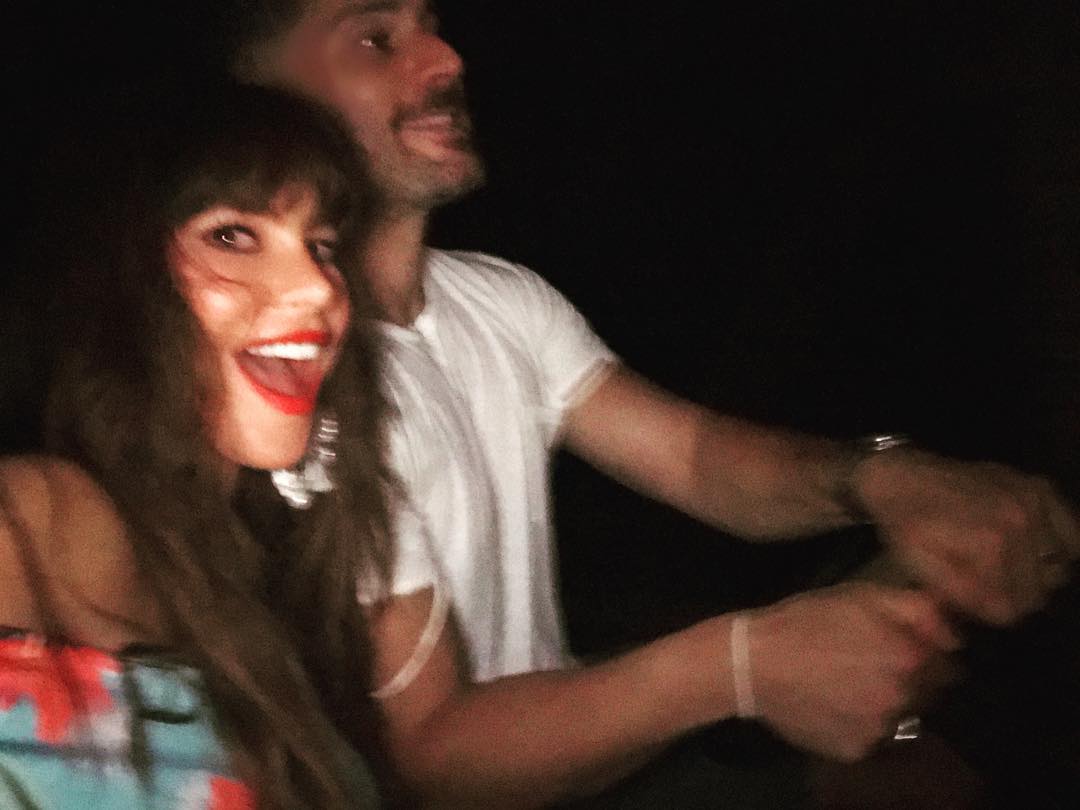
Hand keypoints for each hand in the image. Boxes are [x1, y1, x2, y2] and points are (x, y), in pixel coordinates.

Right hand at [749, 582, 960, 760]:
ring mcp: (880, 730)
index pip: (950, 666)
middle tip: (869, 664)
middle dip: (909, 680)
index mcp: (910, 658)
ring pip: (899, 718)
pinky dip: (858, 724)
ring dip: (884, 703)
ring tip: (847, 684)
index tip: (900, 647)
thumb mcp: (861, 595)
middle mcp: (904, 699)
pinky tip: (831, 704)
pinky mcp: (855, 750)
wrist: (753, 662)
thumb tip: (955, 632)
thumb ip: (918, 609)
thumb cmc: (807, 620)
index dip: (927, 655)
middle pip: (928, 695)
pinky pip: (870, 738)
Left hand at [855, 449, 1078, 624]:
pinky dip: (1058, 548)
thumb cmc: (906, 525)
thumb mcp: (920, 567)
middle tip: (988, 587)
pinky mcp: (1039, 488)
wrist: (901, 477)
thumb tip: (1002, 612)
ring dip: (1034, 575)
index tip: (977, 604)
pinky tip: (1029, 549)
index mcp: (991, 544)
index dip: (993, 613)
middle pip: (1038, 591)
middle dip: (1013, 596)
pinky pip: (1072, 535)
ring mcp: (1033, 501)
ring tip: (1004, 568)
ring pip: (1057, 568)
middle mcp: (1021, 521)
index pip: (1014, 608)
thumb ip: (964, 594)